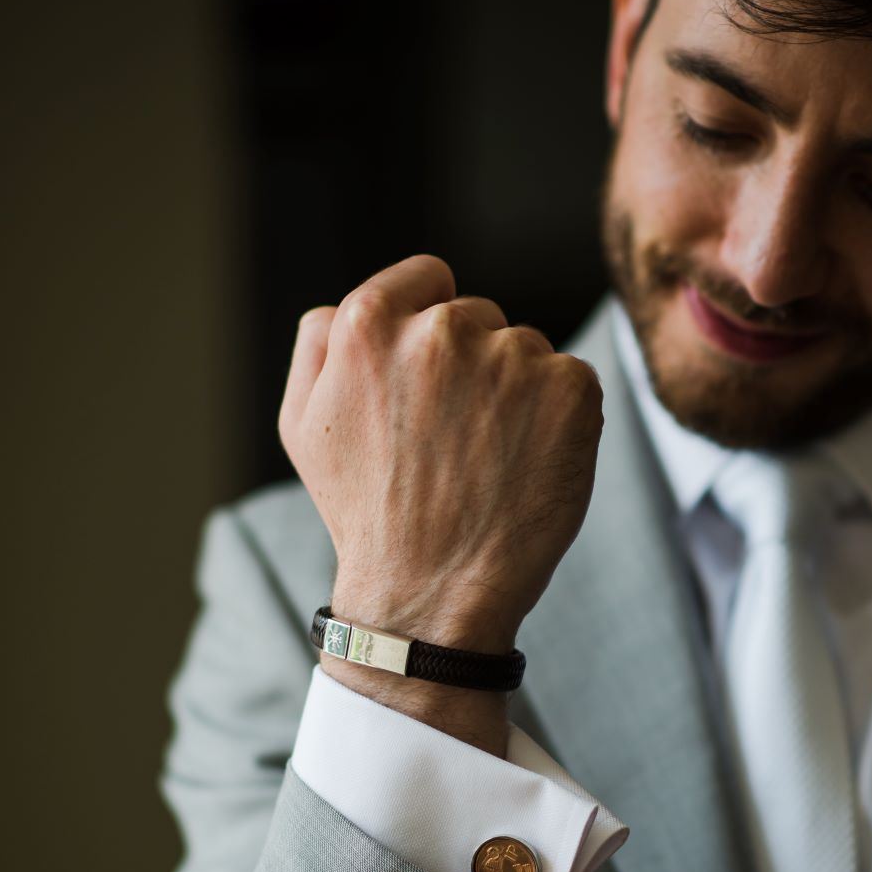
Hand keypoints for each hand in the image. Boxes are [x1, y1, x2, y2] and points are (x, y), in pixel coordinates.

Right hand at [278, 254, 604, 650]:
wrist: (429, 594)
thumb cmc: (365, 513)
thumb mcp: (302, 425)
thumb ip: (318, 344)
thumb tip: (346, 306)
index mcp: (369, 323)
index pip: (426, 278)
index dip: (429, 321)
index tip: (432, 377)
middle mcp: (442, 328)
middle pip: (475, 317)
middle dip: (470, 367)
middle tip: (451, 443)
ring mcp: (512, 357)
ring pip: (524, 353)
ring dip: (515, 395)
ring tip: (486, 463)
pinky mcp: (569, 391)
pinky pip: (570, 383)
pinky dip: (558, 421)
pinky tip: (525, 468)